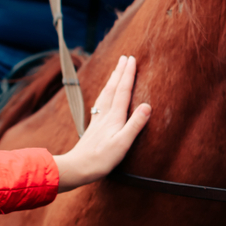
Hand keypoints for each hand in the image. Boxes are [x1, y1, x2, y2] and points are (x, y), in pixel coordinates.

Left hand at [52, 56, 150, 191]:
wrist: (78, 167)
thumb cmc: (101, 159)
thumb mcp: (122, 143)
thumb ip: (135, 124)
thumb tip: (147, 106)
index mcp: (114, 117)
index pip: (123, 91)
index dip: (128, 75)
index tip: (132, 60)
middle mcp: (105, 115)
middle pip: (113, 88)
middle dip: (120, 72)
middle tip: (125, 58)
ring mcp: (98, 119)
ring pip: (106, 93)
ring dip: (112, 80)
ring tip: (116, 70)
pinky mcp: (94, 126)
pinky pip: (101, 102)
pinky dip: (104, 92)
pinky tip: (104, 94)